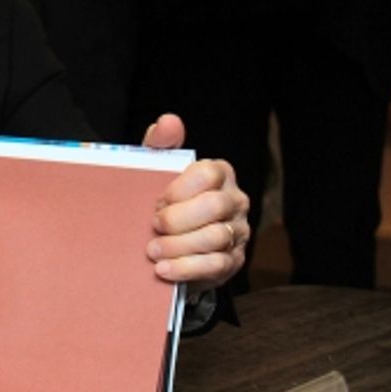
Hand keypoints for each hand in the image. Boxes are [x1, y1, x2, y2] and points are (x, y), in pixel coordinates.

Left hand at [141, 114, 249, 290]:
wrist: (167, 242)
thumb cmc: (163, 200)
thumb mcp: (157, 170)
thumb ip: (160, 145)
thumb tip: (168, 121)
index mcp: (220, 173)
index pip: (208, 174)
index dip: (179, 189)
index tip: (156, 201)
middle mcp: (235, 201)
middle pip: (214, 207)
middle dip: (178, 219)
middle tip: (153, 226)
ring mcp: (238, 232)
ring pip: (215, 238)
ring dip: (178, 247)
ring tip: (152, 252)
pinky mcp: (232, 261)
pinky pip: (215, 265)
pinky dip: (186, 268)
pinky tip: (163, 270)